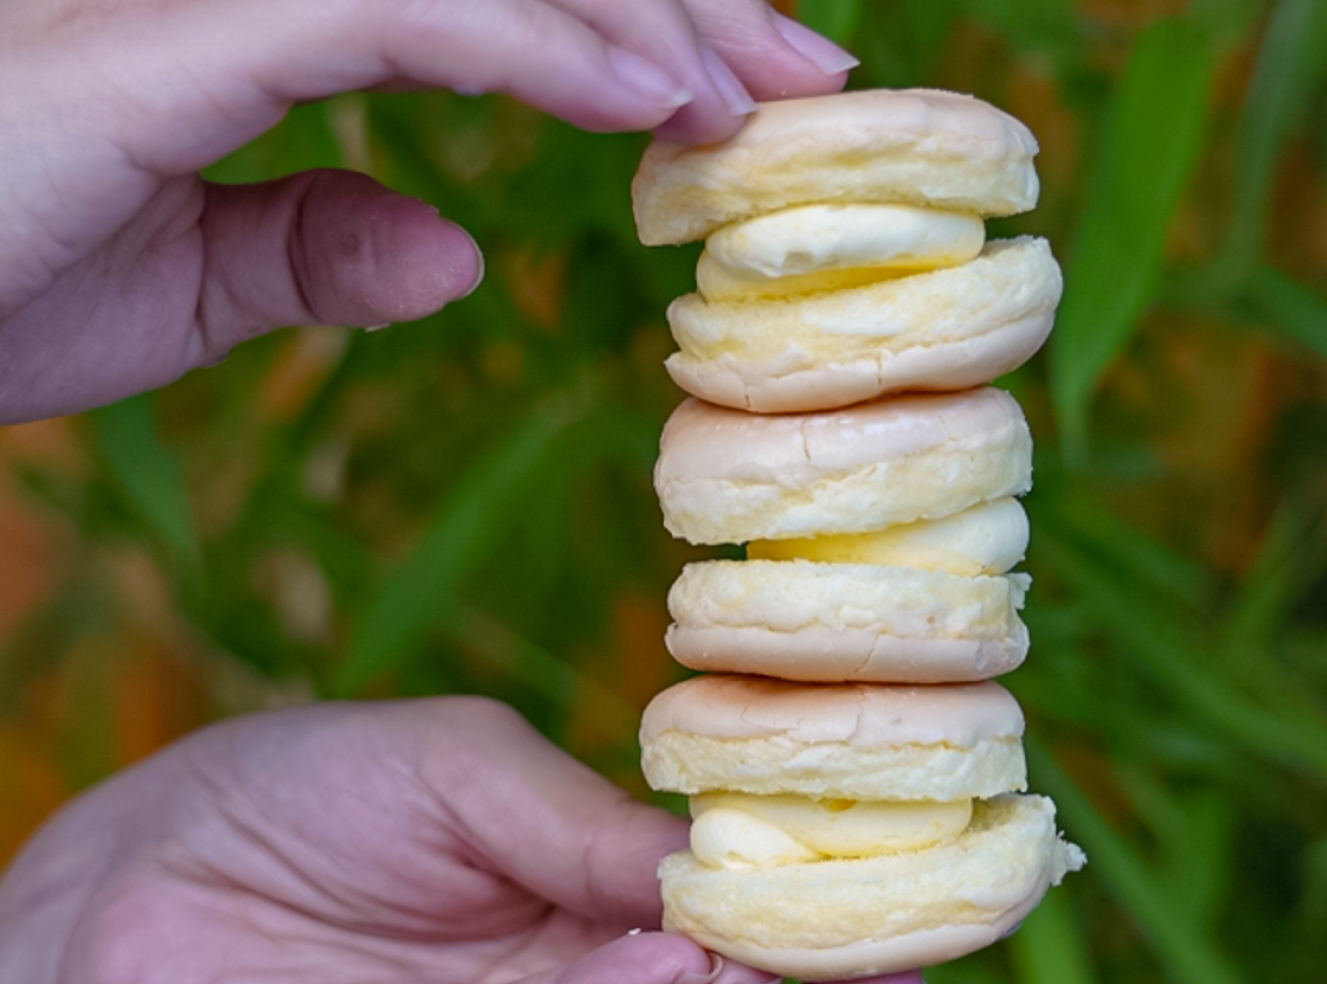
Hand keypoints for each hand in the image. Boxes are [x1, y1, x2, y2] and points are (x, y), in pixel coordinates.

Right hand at [0, 0, 855, 422]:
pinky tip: (652, 97)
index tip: (744, 93)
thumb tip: (458, 254)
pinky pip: (406, 8)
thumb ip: (313, 245)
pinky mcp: (180, 33)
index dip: (630, 29)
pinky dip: (540, 45)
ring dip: (644, 16)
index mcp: (263, 24)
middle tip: (814, 73)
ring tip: (768, 88)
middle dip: (680, 2)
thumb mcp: (186, 282)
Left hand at [0, 698, 923, 983]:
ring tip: (774, 970)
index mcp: (607, 909)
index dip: (831, 924)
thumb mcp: (471, 765)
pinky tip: (666, 964)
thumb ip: (594, 822)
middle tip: (884, 965)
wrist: (149, 866)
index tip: (918, 900)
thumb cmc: (311, 793)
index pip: (746, 929)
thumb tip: (730, 862)